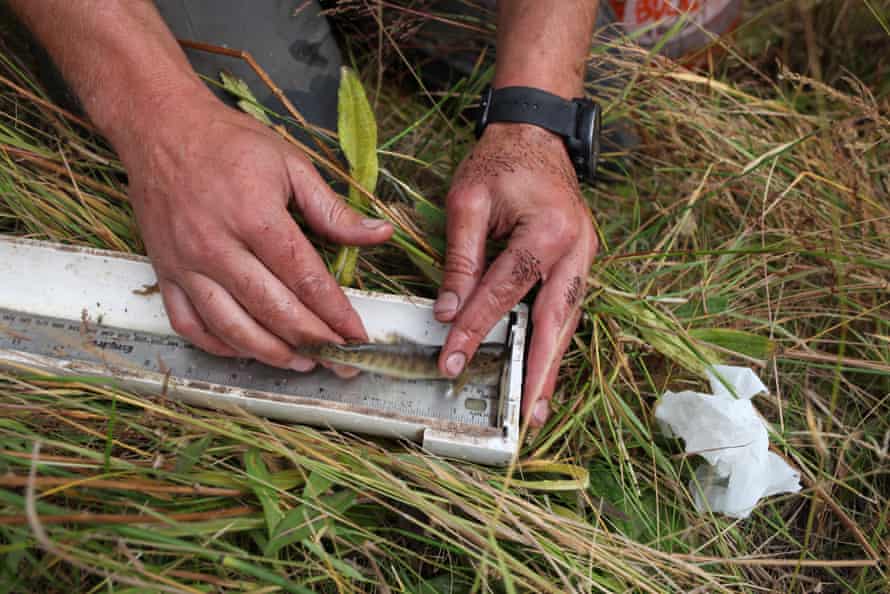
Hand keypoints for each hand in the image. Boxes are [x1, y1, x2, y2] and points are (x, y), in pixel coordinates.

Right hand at [120, 94, 392, 372]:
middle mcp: (218, 247)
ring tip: (303, 363)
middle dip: (313, 341)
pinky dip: (220, 345)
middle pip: (272, 310)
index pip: (305, 278)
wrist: (160, 127)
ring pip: (232, 327)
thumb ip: (333, 209)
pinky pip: (190, 324)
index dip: (336, 313)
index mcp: (255, 216)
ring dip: (271, 354)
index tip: (359, 335)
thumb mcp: (290, 164)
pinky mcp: (164, 272)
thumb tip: (380, 234)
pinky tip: (249, 350)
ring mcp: (186, 264)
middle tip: (341, 360)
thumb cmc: (230, 143)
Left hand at [434, 122, 597, 426]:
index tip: (452, 360)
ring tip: (540, 406)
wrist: (537, 132)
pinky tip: (542, 367)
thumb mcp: (467, 201)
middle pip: (556, 320)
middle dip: (540, 370)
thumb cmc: (500, 161)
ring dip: (553, 364)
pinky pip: (566, 307)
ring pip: (568, 320)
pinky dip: (553, 340)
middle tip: (529, 414)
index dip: (477, 328)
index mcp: (547, 230)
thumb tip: (448, 311)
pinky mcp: (580, 261)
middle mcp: (576, 249)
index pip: (506, 291)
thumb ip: (460, 258)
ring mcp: (585, 256)